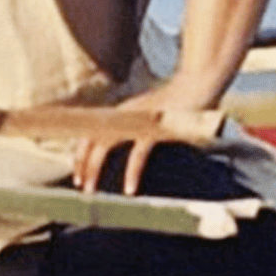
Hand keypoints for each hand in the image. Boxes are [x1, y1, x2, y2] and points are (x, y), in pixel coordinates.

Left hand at [72, 75, 213, 195]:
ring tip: (90, 189)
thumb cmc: (178, 104)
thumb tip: (131, 144)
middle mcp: (123, 114)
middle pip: (92, 139)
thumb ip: (139, 128)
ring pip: (106, 145)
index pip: (91, 132)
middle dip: (82, 163)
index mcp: (121, 113)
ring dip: (94, 168)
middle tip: (79, 185)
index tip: (77, 172)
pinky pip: (138, 154)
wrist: (198, 84)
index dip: (81, 151)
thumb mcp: (152, 117)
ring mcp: (137, 120)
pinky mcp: (154, 127)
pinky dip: (132, 172)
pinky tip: (129, 190)